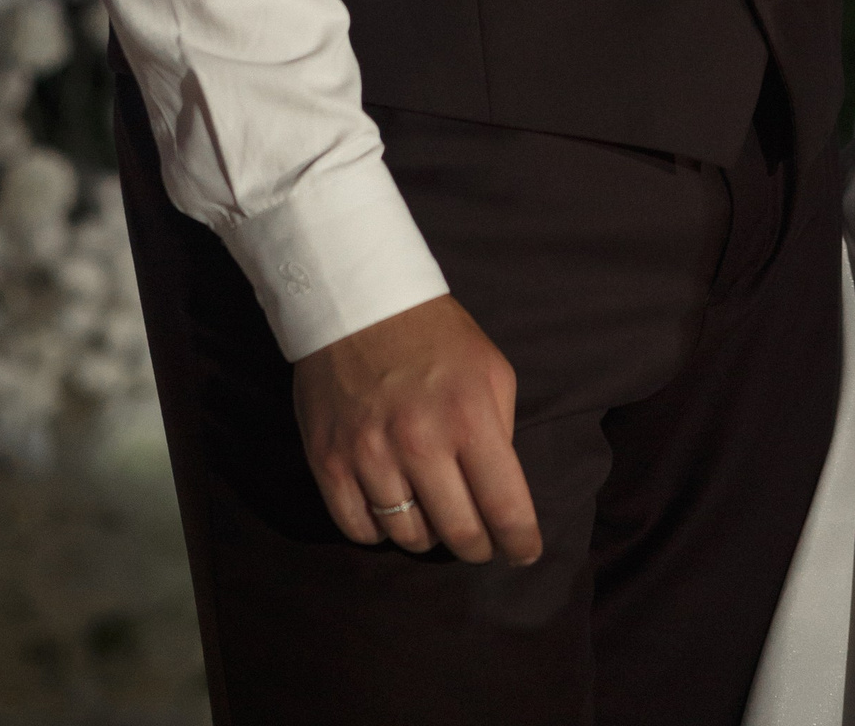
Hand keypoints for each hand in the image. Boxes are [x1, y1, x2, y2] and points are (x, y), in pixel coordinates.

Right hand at [292, 293, 541, 565]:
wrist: (359, 301)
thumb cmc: (436, 336)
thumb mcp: (490, 369)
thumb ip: (500, 430)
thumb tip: (497, 491)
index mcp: (470, 417)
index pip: (505, 507)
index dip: (520, 542)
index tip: (525, 553)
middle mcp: (420, 443)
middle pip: (458, 534)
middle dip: (478, 547)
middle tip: (482, 542)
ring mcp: (370, 456)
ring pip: (408, 538)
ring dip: (429, 536)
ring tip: (435, 515)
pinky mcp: (329, 462)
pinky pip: (359, 529)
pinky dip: (381, 531)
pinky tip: (392, 511)